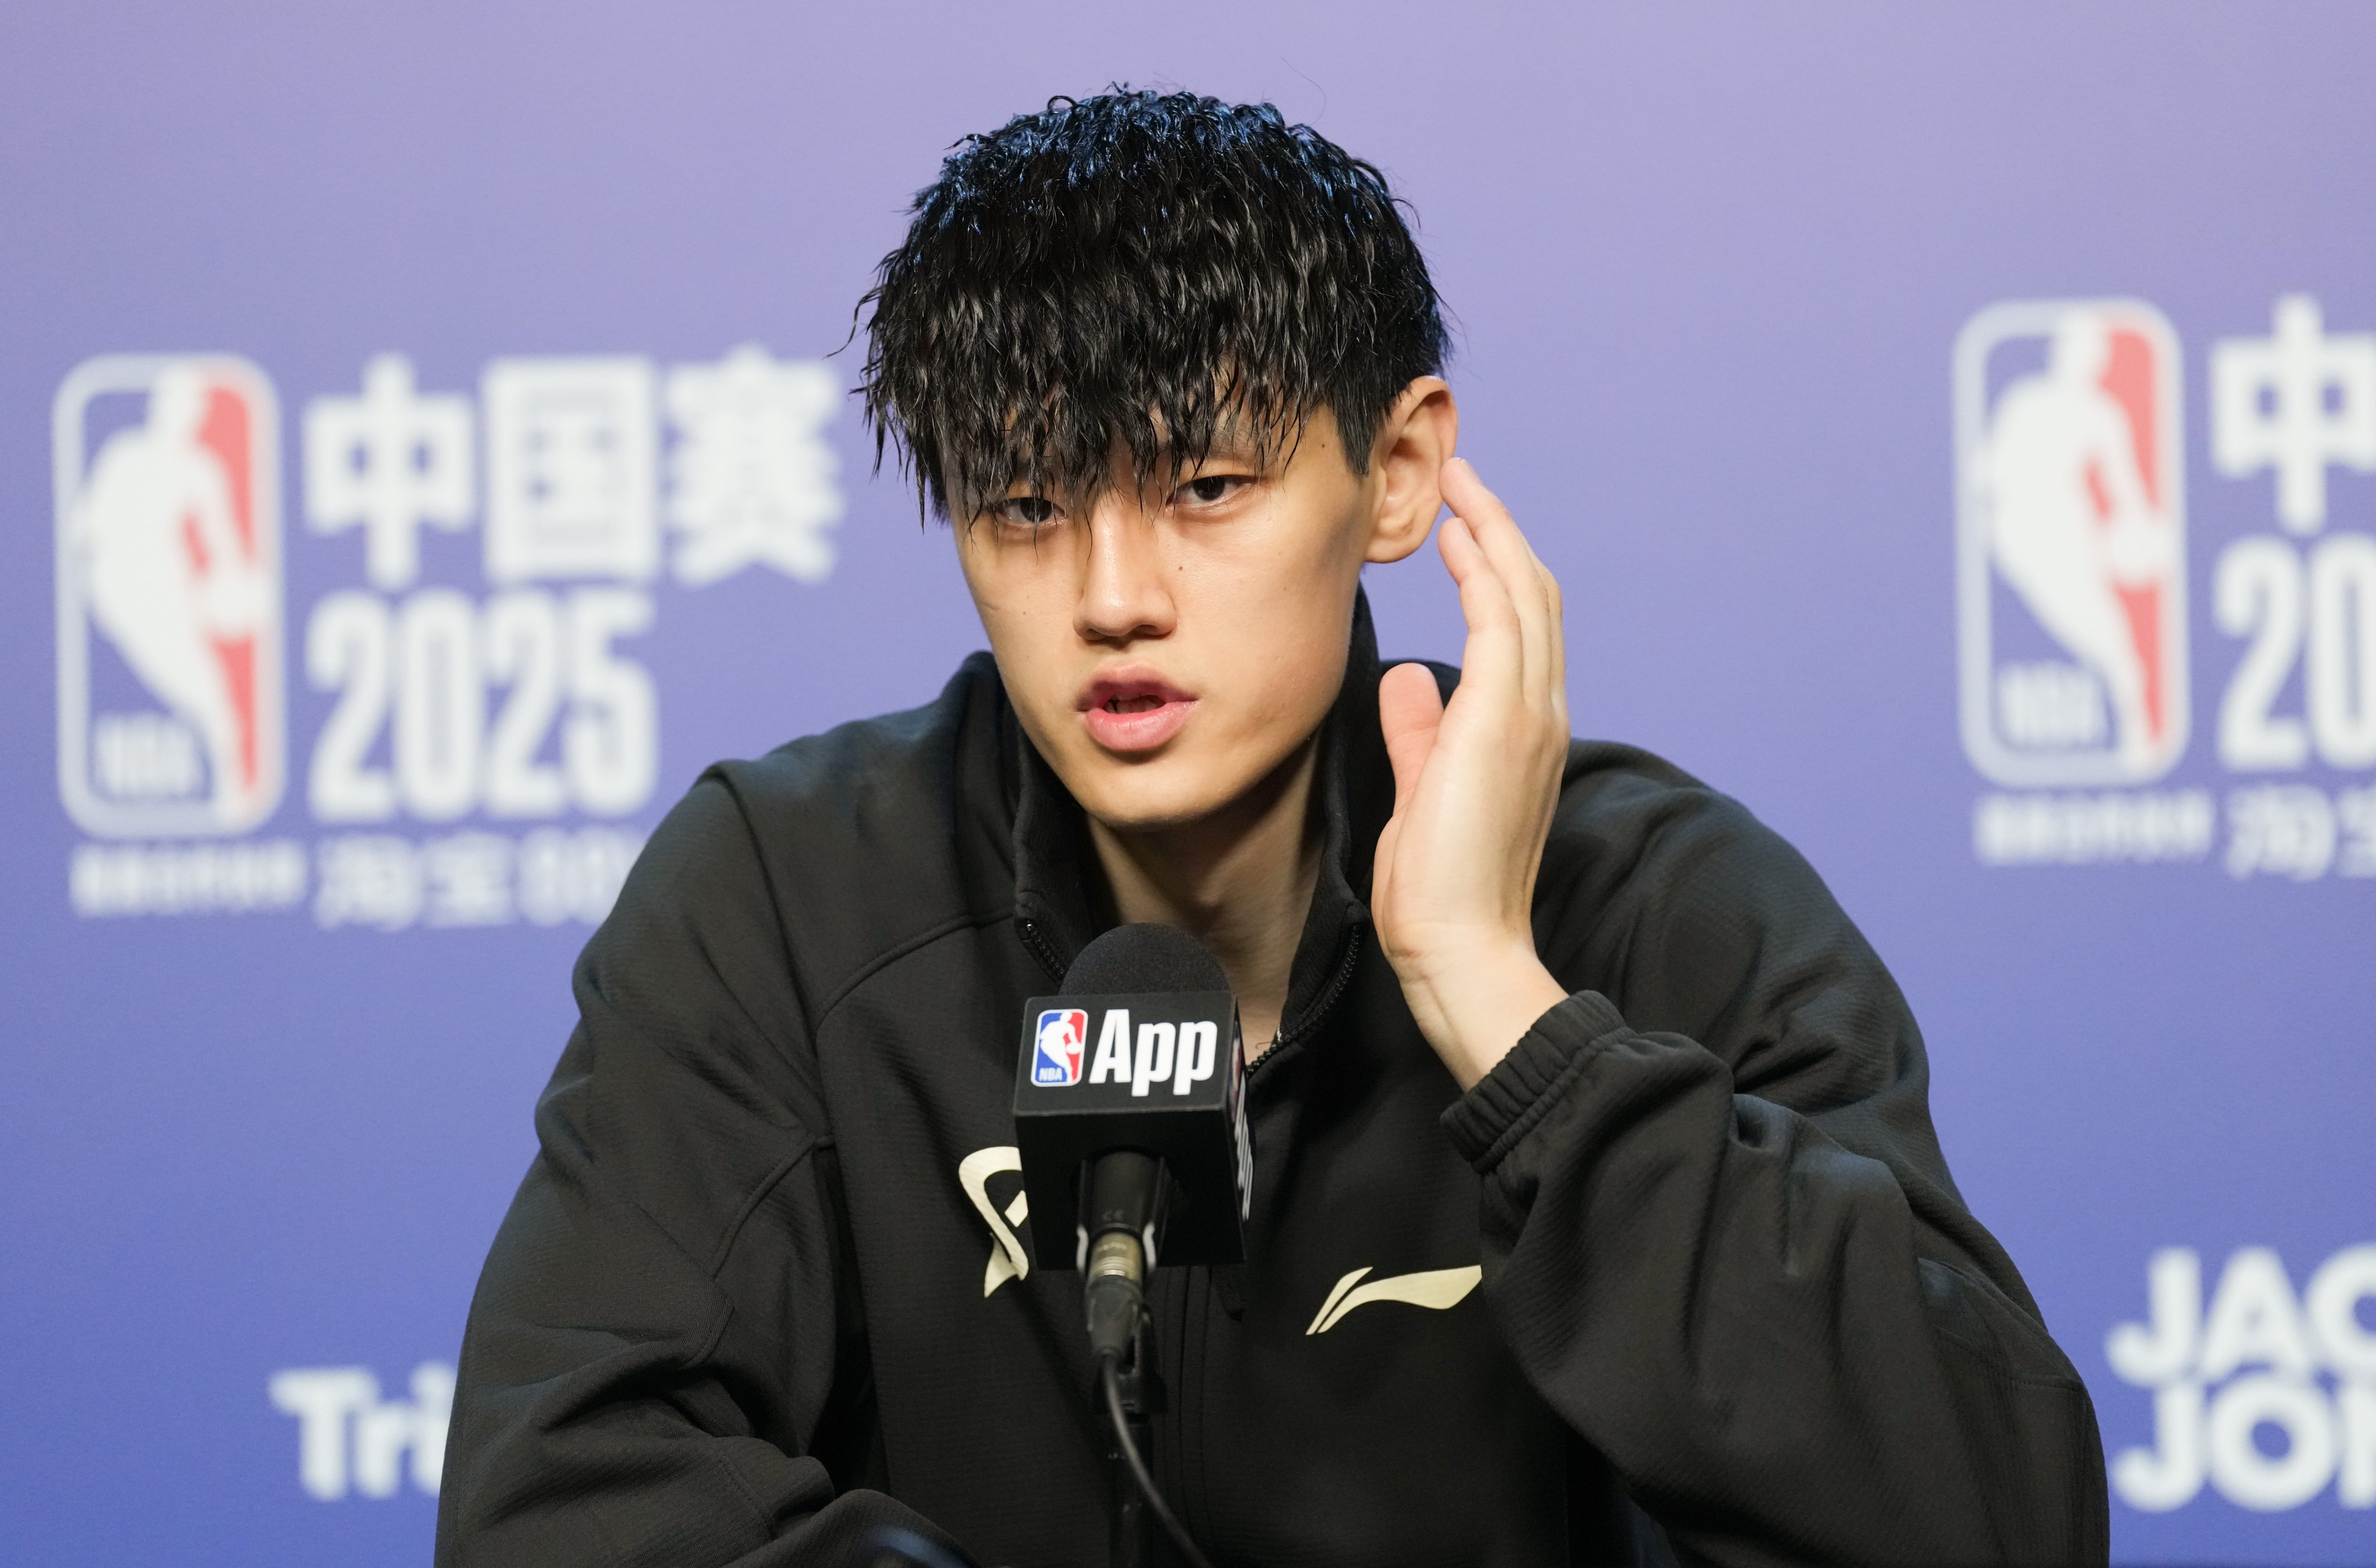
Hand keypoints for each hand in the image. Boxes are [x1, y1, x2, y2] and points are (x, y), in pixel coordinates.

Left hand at [1372, 459, 1571, 1087]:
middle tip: (1463, 480)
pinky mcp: (1502, 721)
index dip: (1494, 570)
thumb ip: (1420, 733)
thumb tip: (1407, 682)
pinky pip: (1503, 622)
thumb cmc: (1438, 890)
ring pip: (1526, 596)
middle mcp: (1537, 716)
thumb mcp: (1422, 793)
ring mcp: (1528, 716)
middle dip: (1499, 532)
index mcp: (1521, 733)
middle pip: (1532, 597)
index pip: (1519, 631)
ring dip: (1493, 533)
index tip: (1460, 529)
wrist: (1460, 949)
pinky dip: (1484, 569)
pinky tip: (1457, 536)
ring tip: (1460, 485)